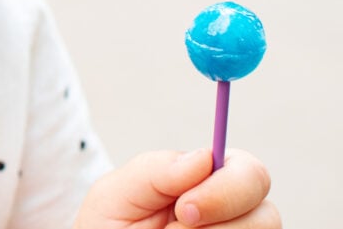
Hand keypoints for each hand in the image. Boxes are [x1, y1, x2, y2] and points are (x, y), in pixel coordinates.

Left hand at [73, 148, 279, 228]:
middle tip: (175, 228)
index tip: (184, 207)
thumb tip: (206, 156)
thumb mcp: (117, 193)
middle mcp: (235, 215)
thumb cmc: (109, 225)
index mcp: (208, 181)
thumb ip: (157, 170)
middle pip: (268, 214)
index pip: (250, 172)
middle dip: (221, 218)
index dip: (226, 189)